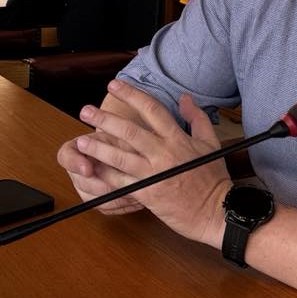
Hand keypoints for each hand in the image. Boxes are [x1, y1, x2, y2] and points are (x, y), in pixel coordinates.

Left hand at [57, 80, 228, 246]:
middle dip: (104, 119)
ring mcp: (154, 173)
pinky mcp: (147, 193)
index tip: (114, 85)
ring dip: (97, 148)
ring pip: (120, 156)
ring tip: (79, 141)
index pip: (151, 109)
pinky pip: (121, 182)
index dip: (131, 94)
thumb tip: (185, 97)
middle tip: (85, 111)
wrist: (217, 212)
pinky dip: (105, 176)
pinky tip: (90, 170)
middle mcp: (163, 153)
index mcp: (177, 138)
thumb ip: (197, 118)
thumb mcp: (210, 143)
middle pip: (129, 130)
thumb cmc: (214, 178)